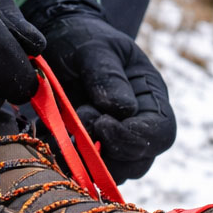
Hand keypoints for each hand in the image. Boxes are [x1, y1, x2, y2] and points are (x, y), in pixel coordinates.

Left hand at [23, 0, 174, 181]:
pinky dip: (68, 164)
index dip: (135, 138)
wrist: (57, 43)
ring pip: (112, 173)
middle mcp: (139, 125)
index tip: (102, 123)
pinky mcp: (89, 151)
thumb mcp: (94, 47)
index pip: (161, 133)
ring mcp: (114, 142)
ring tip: (66, 127)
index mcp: (151, 98)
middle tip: (79, 122)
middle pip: (139, 162)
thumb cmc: (81, 39)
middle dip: (108, 153)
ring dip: (87, 162)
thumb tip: (123, 110)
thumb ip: (107, 75)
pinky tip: (52, 140)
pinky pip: (85, 173)